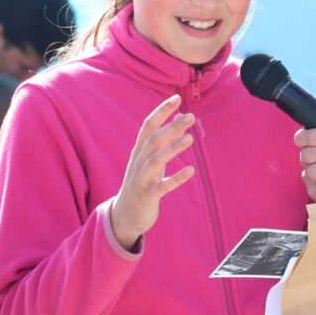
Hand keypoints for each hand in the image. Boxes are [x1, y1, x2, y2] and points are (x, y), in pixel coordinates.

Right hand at [110, 95, 195, 250]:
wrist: (125, 216)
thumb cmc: (141, 184)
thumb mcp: (149, 161)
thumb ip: (161, 143)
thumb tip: (178, 122)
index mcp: (139, 152)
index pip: (148, 126)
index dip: (161, 111)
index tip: (176, 98)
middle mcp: (138, 163)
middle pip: (153, 140)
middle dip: (170, 126)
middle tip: (190, 116)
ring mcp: (141, 180)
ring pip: (155, 160)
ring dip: (172, 148)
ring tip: (190, 139)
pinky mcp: (147, 197)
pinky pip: (161, 186)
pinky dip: (176, 178)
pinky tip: (190, 171)